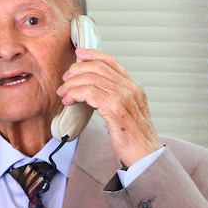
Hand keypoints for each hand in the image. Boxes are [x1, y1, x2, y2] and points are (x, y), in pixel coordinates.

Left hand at [57, 48, 162, 165]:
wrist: (144, 154)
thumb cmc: (132, 136)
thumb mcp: (125, 111)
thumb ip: (113, 96)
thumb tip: (92, 88)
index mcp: (134, 86)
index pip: (111, 61)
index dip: (93, 54)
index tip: (78, 54)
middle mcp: (130, 88)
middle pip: (98, 67)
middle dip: (76, 70)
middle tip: (65, 80)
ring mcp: (124, 97)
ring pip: (91, 79)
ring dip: (72, 84)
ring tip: (63, 93)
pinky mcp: (115, 108)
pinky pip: (89, 93)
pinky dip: (75, 94)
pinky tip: (69, 101)